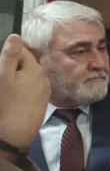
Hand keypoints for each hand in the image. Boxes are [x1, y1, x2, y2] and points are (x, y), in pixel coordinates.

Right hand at [0, 34, 50, 159]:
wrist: (15, 133)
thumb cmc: (7, 103)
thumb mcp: (4, 76)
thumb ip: (10, 56)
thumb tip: (16, 36)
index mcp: (36, 69)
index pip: (24, 51)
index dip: (11, 51)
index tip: (1, 57)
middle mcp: (44, 77)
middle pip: (28, 63)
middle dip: (15, 63)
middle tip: (4, 72)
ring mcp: (44, 90)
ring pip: (30, 75)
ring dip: (19, 74)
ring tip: (7, 83)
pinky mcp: (41, 101)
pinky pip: (32, 87)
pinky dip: (23, 86)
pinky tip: (13, 94)